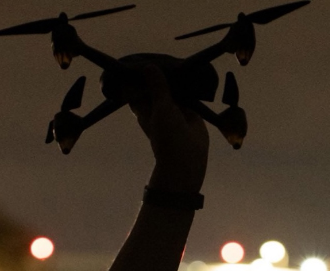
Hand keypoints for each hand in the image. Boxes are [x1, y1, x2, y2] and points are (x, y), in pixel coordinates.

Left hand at [127, 64, 208, 194]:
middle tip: (163, 56)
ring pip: (173, 89)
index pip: (137, 89)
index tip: (140, 61)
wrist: (188, 156)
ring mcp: (174, 108)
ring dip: (176, 79)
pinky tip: (192, 71)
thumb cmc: (167, 136)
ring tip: (177, 60)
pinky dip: (189, 86)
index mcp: (144, 109)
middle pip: (156, 86)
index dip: (138, 77)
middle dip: (160, 75)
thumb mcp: (161, 108)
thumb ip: (157, 87)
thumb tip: (148, 67)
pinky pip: (188, 94)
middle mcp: (157, 107)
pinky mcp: (189, 109)